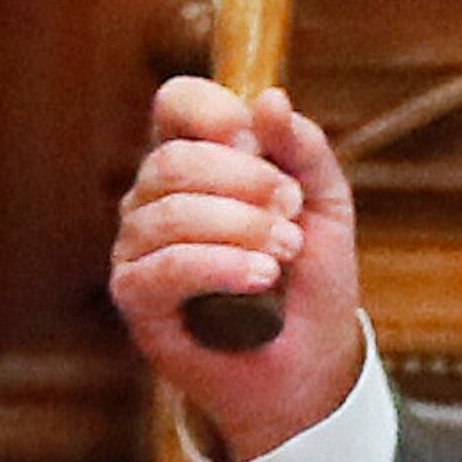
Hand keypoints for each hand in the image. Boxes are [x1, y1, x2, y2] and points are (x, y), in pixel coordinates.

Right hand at [111, 78, 366, 461]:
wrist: (309, 362)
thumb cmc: (310, 279)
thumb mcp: (325, 205)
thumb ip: (303, 150)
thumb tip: (268, 99)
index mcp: (197, 162)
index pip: (175, 105)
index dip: (211, 111)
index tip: (255, 140)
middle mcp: (155, 198)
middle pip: (173, 160)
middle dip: (244, 181)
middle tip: (292, 211)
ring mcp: (138, 246)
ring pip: (168, 212)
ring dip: (240, 227)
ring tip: (286, 253)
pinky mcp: (136, 296)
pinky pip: (163, 266)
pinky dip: (219, 266)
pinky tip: (261, 278)